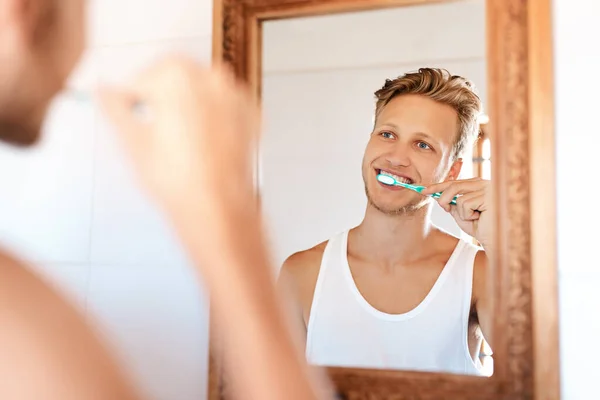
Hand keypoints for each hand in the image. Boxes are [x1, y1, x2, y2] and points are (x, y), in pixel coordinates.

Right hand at [97, 56, 260, 216]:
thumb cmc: (179, 180)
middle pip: (174, 77)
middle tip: (149, 124)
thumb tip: (104, 92)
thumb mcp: (133, 141)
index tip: (126, 111)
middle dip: (160, 96)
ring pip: (202, 89)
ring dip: (186, 103)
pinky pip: (223, 106)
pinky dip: (211, 115)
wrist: (217, 208)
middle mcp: (212, 78)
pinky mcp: (250, 117)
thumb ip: (113, 108)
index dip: (129, 98)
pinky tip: (200, 141)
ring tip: (175, 137)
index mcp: (178, 76)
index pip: (142, 78)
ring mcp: (235, 97)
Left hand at [422, 178, 491, 247]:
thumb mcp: (461, 214)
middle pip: (453, 185)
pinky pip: (464, 203)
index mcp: (478, 185)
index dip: (438, 186)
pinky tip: (479, 218)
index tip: (423, 190)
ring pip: (458, 196)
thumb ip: (451, 203)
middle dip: (443, 198)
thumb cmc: (480, 227)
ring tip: (473, 218)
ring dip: (461, 212)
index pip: (455, 181)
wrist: (494, 241)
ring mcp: (488, 188)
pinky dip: (467, 215)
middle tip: (446, 209)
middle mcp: (484, 183)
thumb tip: (436, 194)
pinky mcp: (488, 195)